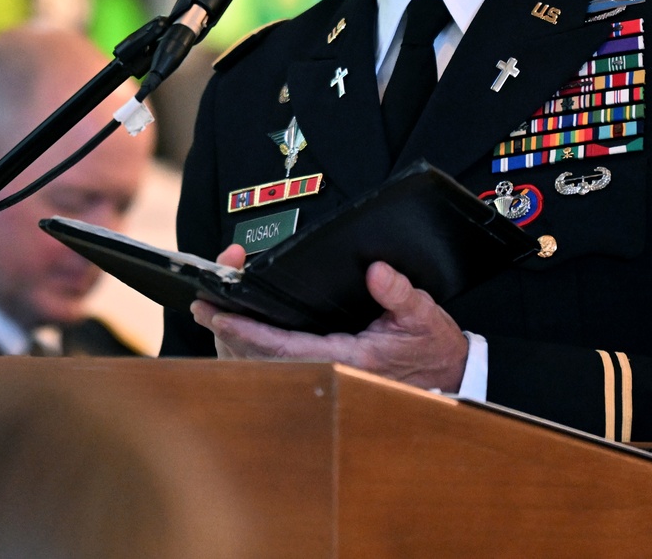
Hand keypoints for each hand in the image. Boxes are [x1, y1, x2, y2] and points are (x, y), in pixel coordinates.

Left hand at [191, 244, 468, 392]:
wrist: (449, 380)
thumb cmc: (433, 349)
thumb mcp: (424, 316)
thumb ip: (400, 293)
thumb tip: (376, 270)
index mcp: (347, 358)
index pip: (283, 344)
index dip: (246, 327)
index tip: (218, 310)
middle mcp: (329, 371)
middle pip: (262, 357)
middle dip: (229, 329)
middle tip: (203, 300)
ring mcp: (324, 375)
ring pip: (266, 365)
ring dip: (236, 339)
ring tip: (213, 309)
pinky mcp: (325, 372)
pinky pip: (278, 364)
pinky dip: (254, 347)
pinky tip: (241, 328)